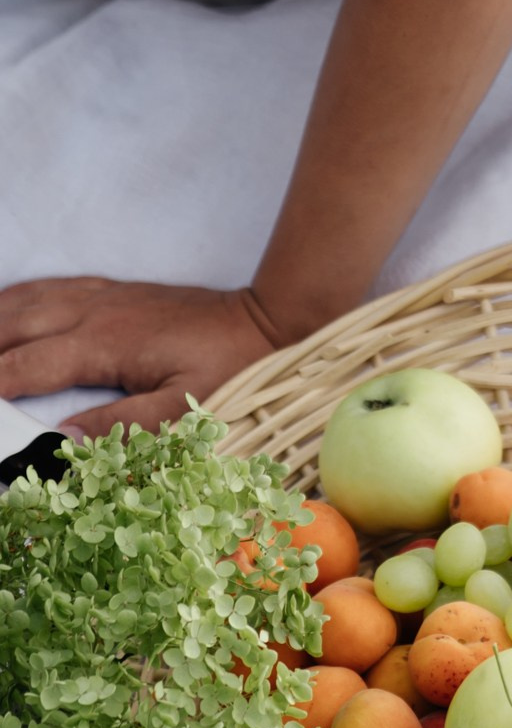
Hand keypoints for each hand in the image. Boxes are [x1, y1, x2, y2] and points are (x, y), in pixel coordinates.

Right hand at [0, 276, 284, 437]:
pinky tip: (7, 306)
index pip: (26, 366)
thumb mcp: (182, 409)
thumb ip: (119, 427)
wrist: (269, 318)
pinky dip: (19, 296)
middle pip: (15, 325)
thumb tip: (60, 440)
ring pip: (29, 300)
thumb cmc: (231, 367)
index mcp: (103, 343)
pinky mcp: (117, 291)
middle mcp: (95, 312)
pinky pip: (54, 287)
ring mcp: (105, 297)